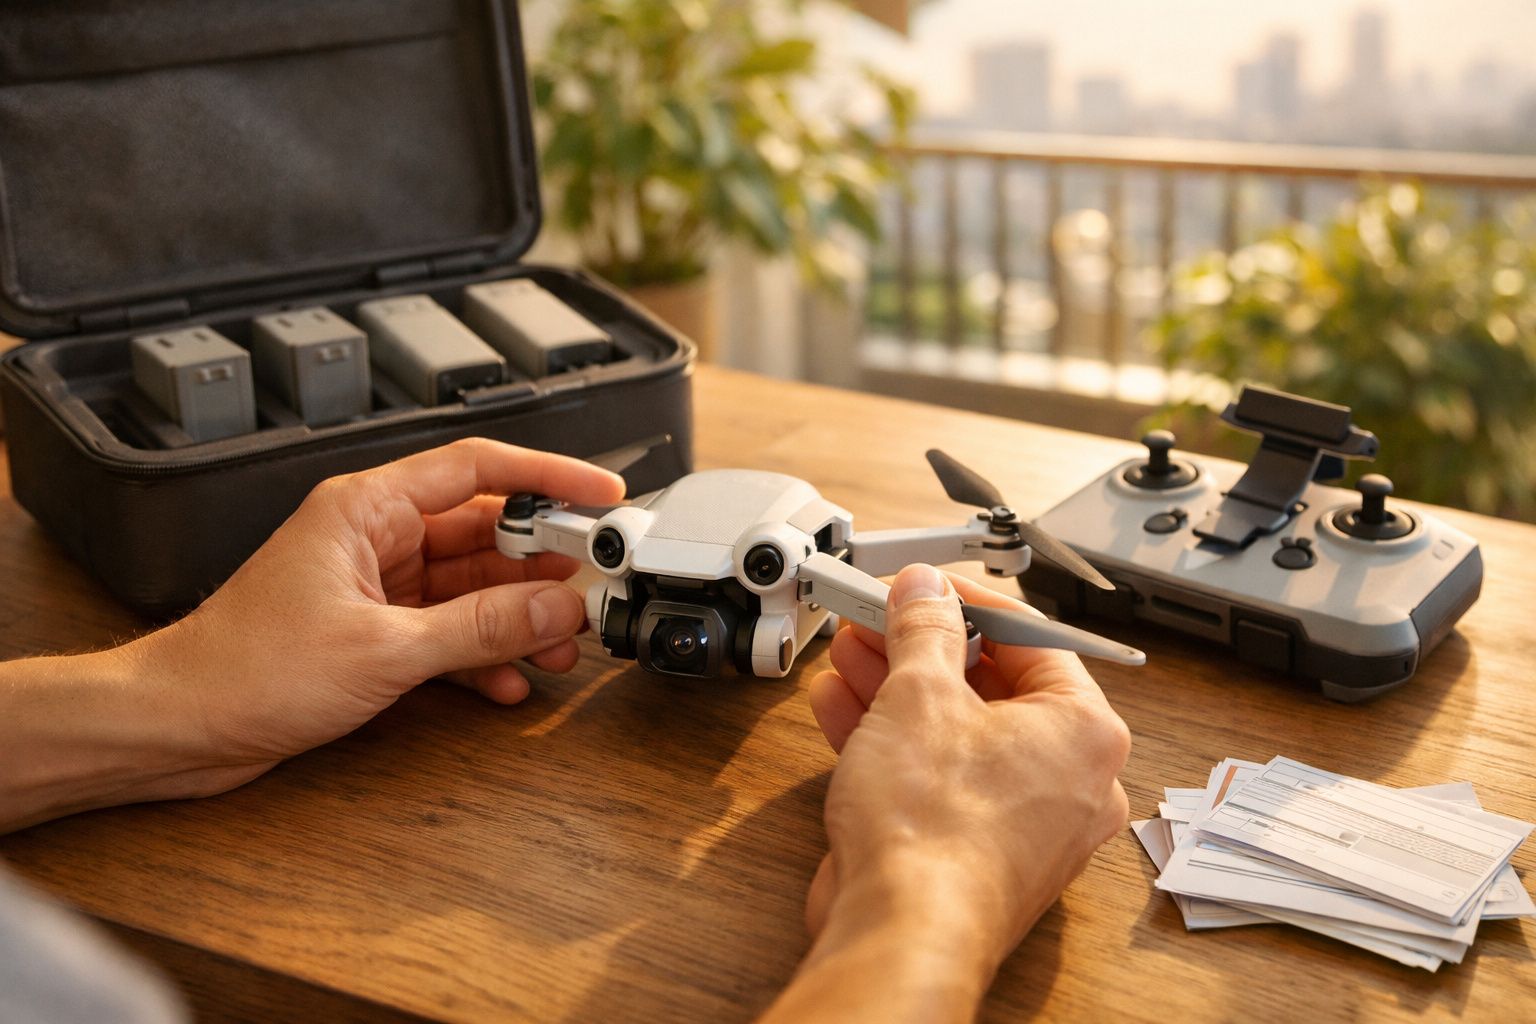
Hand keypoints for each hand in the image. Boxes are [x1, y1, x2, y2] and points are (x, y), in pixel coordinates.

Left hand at [0, 438, 623, 829]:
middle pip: (484, 531)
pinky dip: (482, 654)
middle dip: (541, 563)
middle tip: (591, 588)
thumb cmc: (244, 670)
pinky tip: (507, 682)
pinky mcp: (373, 631)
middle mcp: (374, 537)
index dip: (547, 474)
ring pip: (472, 585)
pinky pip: (449, 629)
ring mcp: (375, 585)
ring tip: (559, 648)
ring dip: (518, 617)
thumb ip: (481, 625)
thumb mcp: (384, 649)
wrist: (177, 728)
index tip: (600, 493)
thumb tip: (556, 605)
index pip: (477, 468)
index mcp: (366, 508)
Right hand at [762, 565, 1129, 1022]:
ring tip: (849, 654)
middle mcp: (1069, 780)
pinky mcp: (974, 848)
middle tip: (877, 617)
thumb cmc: (936, 832)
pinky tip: (843, 706)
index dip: (963, 599)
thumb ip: (924, 629)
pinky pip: (940, 775)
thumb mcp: (920, 693)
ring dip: (896, 689)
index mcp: (1085, 731)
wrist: (901, 930)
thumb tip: (925, 593)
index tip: (921, 584)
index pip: (1029, 637)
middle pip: (989, 685)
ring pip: (958, 732)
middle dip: (919, 647)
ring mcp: (1022, 820)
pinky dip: (895, 740)